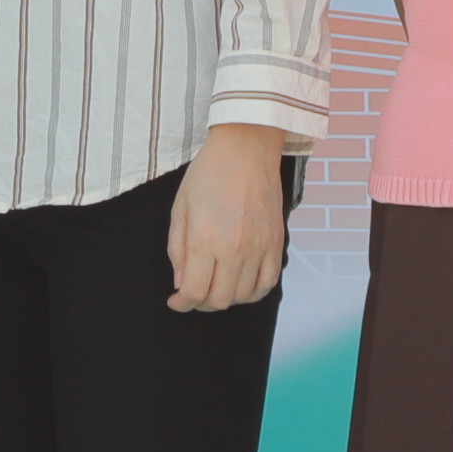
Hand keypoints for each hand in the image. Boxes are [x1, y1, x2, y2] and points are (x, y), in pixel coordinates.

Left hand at [167, 125, 287, 312]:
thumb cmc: (210, 172)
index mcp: (205, 238)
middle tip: (193, 294)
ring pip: (244, 296)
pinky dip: (253, 292)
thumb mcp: (180, 207)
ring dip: (226, 299)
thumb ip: (178, 248)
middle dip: (201, 304)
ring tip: (215, 287)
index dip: (182, 303)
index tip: (176, 301)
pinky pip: (268, 282)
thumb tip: (181, 282)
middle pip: (220, 299)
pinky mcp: (276, 242)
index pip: (195, 291)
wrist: (246, 148)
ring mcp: (259, 247)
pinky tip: (241, 285)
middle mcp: (234, 248)